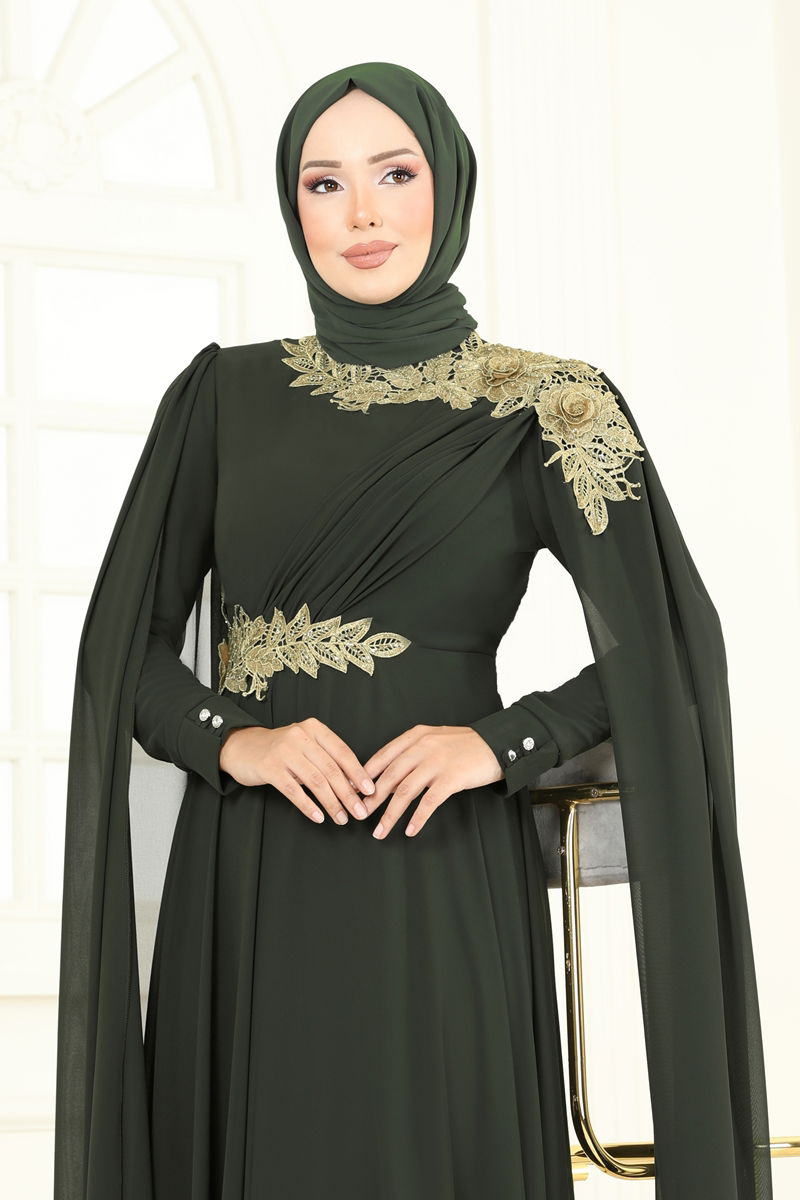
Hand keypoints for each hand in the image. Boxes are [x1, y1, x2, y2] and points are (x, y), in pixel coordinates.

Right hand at [219, 718, 375, 825]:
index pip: (342, 752)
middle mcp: (300, 736)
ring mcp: (284, 751)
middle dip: (348, 794)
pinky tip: (318, 817)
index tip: (370, 791)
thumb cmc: (280, 749)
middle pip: (331, 769)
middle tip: (359, 812)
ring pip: (315, 781)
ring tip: (341, 818)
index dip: (358, 773)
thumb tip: (353, 784)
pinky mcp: (269, 767)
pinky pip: (294, 791)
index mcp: (314, 728)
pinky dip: (308, 806)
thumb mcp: (305, 745)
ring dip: (331, 803)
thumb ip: (326, 758)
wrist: (242, 746)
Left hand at [360, 724, 502, 839]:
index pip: (383, 756)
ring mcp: (437, 762)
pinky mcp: (452, 778)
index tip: (353, 790)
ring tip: (381, 831)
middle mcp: (423, 746)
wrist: (497, 743)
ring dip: (390, 814)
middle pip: (389, 776)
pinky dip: (417, 818)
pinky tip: (410, 830)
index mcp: (416, 736)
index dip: (366, 775)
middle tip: (360, 814)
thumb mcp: (435, 740)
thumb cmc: (466, 745)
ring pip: (405, 792)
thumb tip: (390, 781)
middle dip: (372, 798)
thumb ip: (412, 754)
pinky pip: (429, 802)